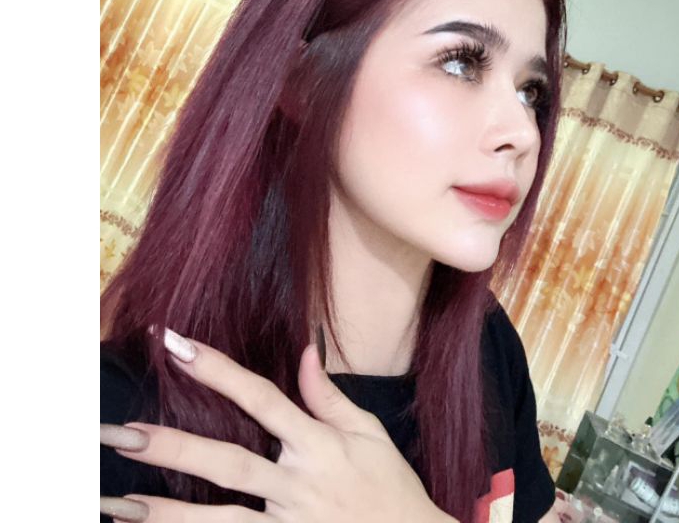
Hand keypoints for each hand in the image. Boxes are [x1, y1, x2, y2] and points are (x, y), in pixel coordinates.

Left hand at [100, 328, 453, 522]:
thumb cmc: (391, 487)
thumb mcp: (370, 433)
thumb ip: (330, 395)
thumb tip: (304, 350)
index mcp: (318, 444)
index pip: (260, 398)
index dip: (217, 369)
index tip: (177, 344)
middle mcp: (297, 484)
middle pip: (227, 463)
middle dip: (171, 447)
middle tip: (120, 433)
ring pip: (217, 520)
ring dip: (163, 512)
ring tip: (115, 502)